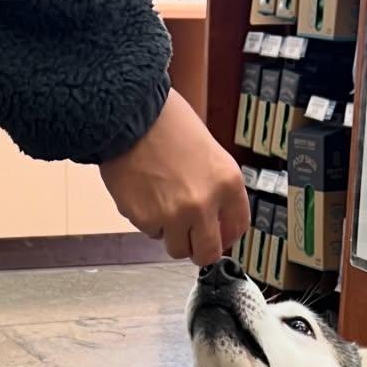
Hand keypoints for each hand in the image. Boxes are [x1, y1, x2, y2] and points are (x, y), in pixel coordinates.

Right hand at [99, 88, 249, 262]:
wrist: (129, 113)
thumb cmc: (166, 122)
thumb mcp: (209, 151)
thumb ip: (216, 187)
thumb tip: (214, 218)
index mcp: (227, 183)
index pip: (237, 228)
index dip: (226, 235)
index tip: (218, 235)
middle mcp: (204, 204)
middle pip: (208, 252)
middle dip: (200, 249)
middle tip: (191, 239)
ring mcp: (174, 215)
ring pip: (177, 248)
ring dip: (172, 235)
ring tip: (163, 208)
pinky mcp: (146, 219)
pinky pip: (151, 232)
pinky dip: (148, 219)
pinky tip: (145, 193)